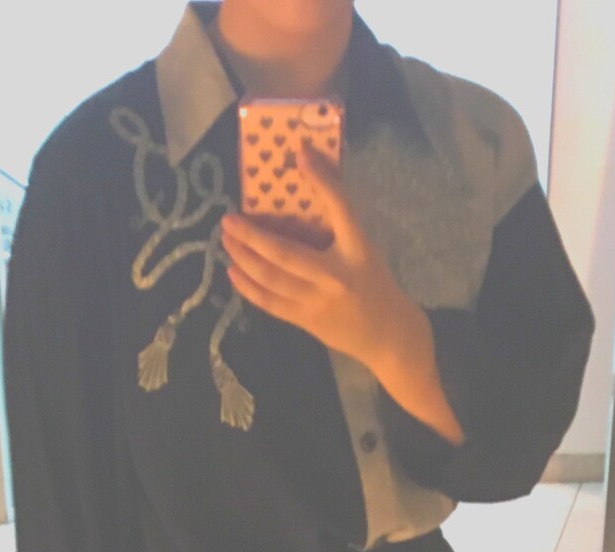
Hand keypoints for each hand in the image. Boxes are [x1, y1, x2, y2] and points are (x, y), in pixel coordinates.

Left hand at [220, 142, 414, 370]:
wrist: (387, 334)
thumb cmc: (374, 284)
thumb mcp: (365, 249)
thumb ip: (339, 225)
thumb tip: (306, 187)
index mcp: (358, 250)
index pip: (341, 209)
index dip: (322, 180)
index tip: (301, 154)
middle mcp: (335, 276)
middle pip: (285, 253)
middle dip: (252, 235)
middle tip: (229, 219)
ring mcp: (317, 301)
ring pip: (271, 278)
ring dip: (244, 258)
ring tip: (227, 241)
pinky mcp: (306, 320)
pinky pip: (270, 302)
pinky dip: (248, 287)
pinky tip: (233, 271)